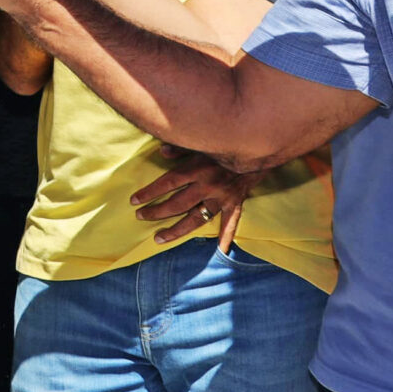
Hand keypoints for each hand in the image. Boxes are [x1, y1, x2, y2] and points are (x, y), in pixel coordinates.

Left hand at [132, 147, 264, 244]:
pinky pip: (230, 222)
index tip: (134, 200)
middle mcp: (207, 185)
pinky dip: (226, 236)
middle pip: (176, 204)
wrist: (257, 145)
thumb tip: (161, 152)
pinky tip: (221, 250)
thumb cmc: (225, 141)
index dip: (149, 192)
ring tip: (159, 238)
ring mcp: (221, 197)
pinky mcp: (235, 202)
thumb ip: (181, 148)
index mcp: (197, 168)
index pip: (167, 183)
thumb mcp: (202, 141)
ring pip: (195, 218)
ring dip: (176, 230)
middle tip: (140, 217)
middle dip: (156, 212)